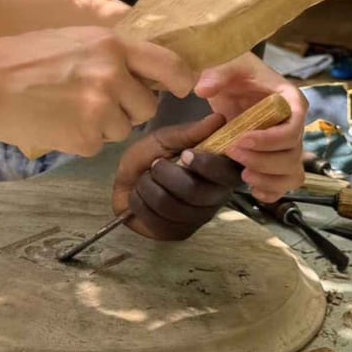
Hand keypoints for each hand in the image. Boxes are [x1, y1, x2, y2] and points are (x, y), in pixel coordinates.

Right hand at [0, 26, 194, 156]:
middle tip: (95, 102)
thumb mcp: (75, 39)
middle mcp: (114, 75)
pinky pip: (97, 146)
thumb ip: (111, 53)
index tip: (179, 88)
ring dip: (103, 126)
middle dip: (129, 110)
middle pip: (147, 107)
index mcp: (113, 45)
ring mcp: (101, 109)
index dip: (180, 81)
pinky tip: (54, 123)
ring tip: (66, 110)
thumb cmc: (21, 57)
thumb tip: (140, 74)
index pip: (170, 65)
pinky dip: (80, 140)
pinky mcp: (85, 138)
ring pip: (123, 129)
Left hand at [112, 113, 242, 239]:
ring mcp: (196, 219)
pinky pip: (155, 220)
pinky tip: (140, 197)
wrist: (126, 180)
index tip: (184, 154)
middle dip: (164, 173)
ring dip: (147, 187)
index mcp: (219, 172)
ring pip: (170, 205)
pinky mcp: (177, 233)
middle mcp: (214, 198)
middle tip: (155, 165)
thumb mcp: (167, 138)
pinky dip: (139, 203)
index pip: (225, 173)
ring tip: (145, 180)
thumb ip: (192, 132)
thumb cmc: (151, 156)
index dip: (204, 164)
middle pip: (192, 190)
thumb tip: (219, 119)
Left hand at [194, 51, 305, 201]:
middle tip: (232, 153)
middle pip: (293, 154)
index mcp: (291, 101)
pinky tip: (253, 190)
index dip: (270, 140)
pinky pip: (285, 182)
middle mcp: (295, 124)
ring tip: (243, 175)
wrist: (233, 82)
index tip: (241, 140)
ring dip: (270, 179)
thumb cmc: (236, 72)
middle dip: (263, 160)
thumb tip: (204, 90)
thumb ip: (217, 74)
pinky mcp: (277, 158)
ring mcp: (287, 145)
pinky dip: (273, 190)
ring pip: (292, 172)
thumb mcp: (227, 65)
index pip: (293, 127)